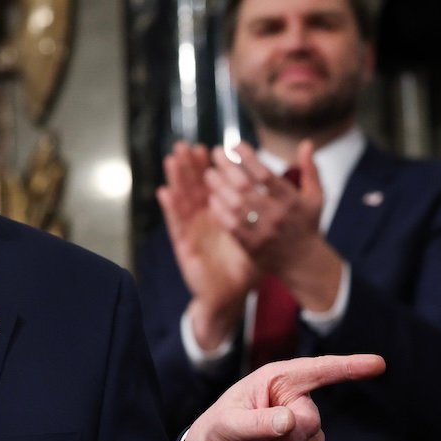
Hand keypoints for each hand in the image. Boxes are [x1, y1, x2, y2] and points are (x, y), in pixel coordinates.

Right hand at [157, 141, 258, 348]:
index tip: (211, 147)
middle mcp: (204, 221)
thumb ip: (262, 218)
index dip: (211, 168)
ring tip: (172, 158)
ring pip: (183, 201)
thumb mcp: (256, 239)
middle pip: (195, 188)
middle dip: (190, 166)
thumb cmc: (243, 268)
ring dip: (177, 180)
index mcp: (221, 216)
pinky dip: (170, 208)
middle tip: (186, 144)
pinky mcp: (184, 247)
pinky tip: (164, 191)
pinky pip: (176, 225)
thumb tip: (276, 198)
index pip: (214, 187)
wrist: (228, 296)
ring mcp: (192, 232)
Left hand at [184, 353, 385, 440]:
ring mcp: (300, 427)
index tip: (378, 365)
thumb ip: (258, 423)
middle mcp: (293, 399)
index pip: (318, 370)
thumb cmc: (213, 434)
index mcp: (276, 380)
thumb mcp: (226, 425)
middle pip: (310, 422)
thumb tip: (291, 420)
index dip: (349, 367)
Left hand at [204, 141, 343, 310]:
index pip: (266, 175)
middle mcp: (277, 216)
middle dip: (227, 167)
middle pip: (245, 188)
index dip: (248, 157)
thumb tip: (306, 143)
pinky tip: (212, 198)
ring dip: (218, 187)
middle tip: (215, 153)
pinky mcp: (252, 247)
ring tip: (208, 173)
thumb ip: (310, 170)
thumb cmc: (307, 223)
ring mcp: (263, 233)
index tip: (235, 145)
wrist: (303, 263)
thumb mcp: (316, 197)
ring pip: (234, 207)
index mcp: (291, 201)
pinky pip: (231, 227)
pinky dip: (219, 211)